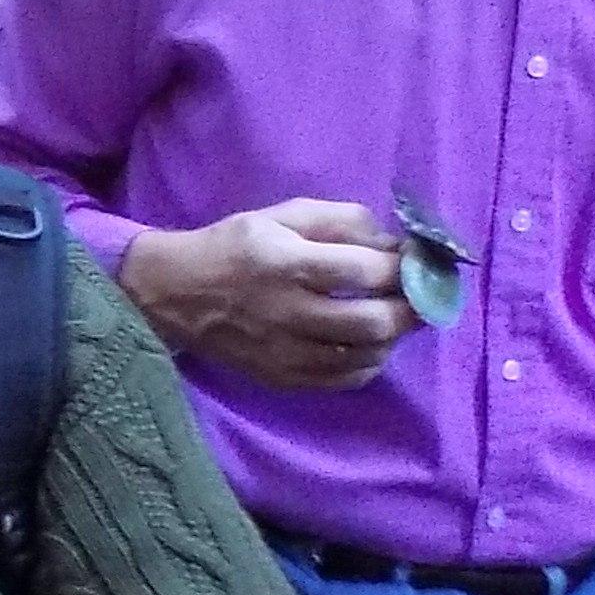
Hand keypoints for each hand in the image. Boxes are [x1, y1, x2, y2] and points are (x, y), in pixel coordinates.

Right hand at [116, 200, 409, 391]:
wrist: (172, 294)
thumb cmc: (234, 246)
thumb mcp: (283, 214)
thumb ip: (342, 221)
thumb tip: (393, 244)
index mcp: (287, 262)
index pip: (366, 271)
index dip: (406, 266)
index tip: (418, 261)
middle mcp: (288, 312)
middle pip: (374, 322)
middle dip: (412, 309)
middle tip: (421, 297)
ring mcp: (284, 352)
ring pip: (364, 356)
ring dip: (393, 337)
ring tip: (395, 318)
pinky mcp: (280, 378)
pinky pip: (342, 380)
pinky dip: (368, 363)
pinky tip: (367, 345)